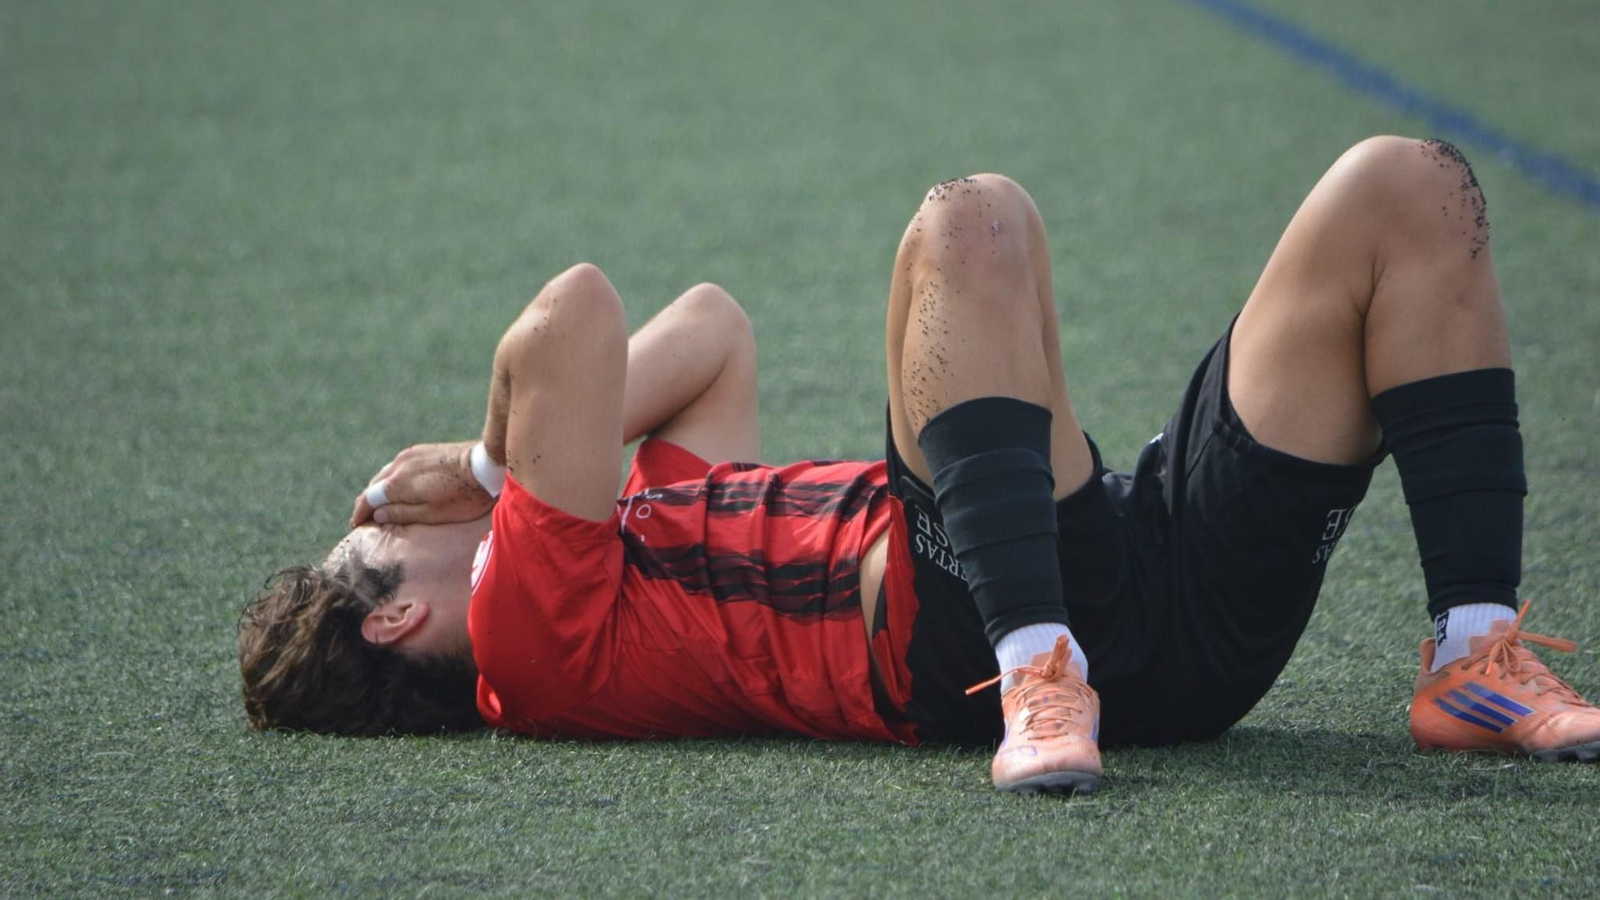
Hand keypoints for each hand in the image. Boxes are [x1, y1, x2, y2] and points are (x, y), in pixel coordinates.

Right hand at [350, 441, 495, 526]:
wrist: (487, 466)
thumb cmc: (464, 496)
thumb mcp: (432, 514)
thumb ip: (402, 513)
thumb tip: (377, 514)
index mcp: (397, 483)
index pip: (368, 498)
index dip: (360, 512)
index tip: (355, 524)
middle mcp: (399, 465)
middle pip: (375, 485)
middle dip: (367, 501)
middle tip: (364, 517)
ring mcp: (411, 455)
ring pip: (386, 473)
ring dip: (380, 489)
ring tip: (380, 503)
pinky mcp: (424, 450)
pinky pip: (399, 465)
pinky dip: (393, 478)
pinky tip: (399, 486)